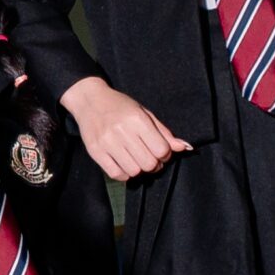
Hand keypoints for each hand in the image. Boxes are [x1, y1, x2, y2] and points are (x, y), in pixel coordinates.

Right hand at [60, 78, 190, 180]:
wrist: (89, 101)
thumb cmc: (120, 106)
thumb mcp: (144, 113)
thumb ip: (164, 132)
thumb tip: (184, 147)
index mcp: (137, 119)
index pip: (161, 149)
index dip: (165, 154)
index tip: (160, 150)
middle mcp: (122, 131)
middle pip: (149, 163)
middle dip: (154, 164)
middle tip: (150, 157)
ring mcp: (107, 142)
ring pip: (134, 171)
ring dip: (139, 169)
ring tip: (136, 160)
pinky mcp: (95, 152)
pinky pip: (116, 174)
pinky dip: (124, 174)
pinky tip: (125, 164)